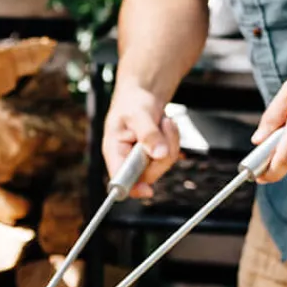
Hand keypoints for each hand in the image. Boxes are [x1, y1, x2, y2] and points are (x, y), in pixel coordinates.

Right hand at [102, 83, 181, 199]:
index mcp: (114, 151)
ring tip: (162, 122)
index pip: (120, 179)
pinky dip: (172, 139)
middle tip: (162, 127)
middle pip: (148, 174)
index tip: (147, 190)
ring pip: (163, 164)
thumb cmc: (132, 102)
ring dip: (170, 140)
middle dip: (162, 151)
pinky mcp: (153, 157)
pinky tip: (164, 126)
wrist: (141, 95)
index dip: (133, 188)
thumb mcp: (139, 114)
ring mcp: (141, 160)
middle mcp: (126, 159)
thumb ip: (148, 135)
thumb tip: (159, 154)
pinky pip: (170, 156)